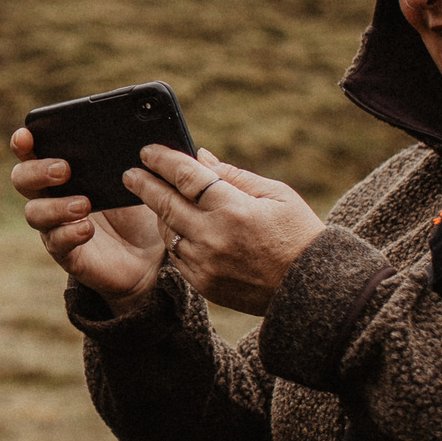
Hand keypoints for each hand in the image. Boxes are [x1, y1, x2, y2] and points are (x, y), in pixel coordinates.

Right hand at [10, 127, 166, 316]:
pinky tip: (87, 229)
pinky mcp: (66, 253)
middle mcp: (52, 196)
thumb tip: (144, 134)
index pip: (32, 152)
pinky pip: (55, 242)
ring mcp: (56, 225)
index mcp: (63, 171)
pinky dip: (69, 233)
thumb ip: (130, 156)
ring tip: (84, 204)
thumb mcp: (136, 179)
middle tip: (64, 169)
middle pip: (22, 179)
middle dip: (36, 171)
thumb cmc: (138, 210)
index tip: (26, 135)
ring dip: (55, 205)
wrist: (151, 255)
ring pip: (34, 213)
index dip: (23, 143)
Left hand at [128, 145, 327, 315]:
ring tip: (156, 199)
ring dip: (159, 213)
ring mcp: (206, 264)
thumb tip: (200, 157)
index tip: (148, 151)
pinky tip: (176, 228)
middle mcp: (214, 237)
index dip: (164, 160)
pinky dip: (175, 239)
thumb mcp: (276, 194)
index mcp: (234, 209)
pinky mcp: (204, 284)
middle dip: (144, 184)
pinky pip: (177, 257)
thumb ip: (234, 175)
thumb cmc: (298, 233)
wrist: (312, 288)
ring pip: (168, 232)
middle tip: (129, 173)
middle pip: (166, 203)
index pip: (187, 176)